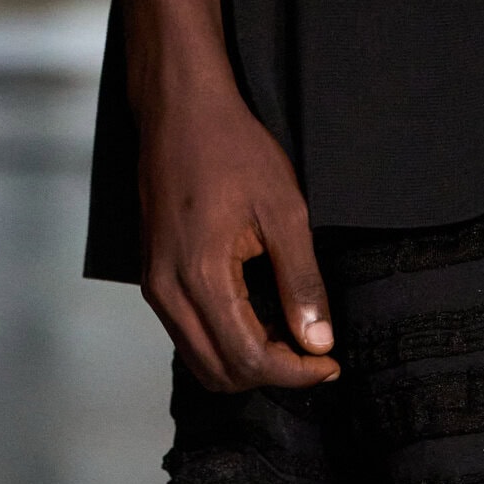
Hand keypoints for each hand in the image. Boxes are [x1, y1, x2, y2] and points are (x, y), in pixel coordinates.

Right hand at [135, 64, 339, 391]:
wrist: (178, 109)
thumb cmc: (231, 148)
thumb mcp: (284, 212)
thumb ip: (300, 282)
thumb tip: (318, 341)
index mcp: (201, 275)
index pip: (249, 358)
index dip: (296, 373)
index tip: (330, 361)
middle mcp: (168, 290)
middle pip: (221, 373)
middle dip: (273, 374)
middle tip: (314, 352)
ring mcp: (155, 286)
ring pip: (201, 361)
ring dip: (247, 364)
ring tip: (289, 339)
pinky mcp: (153, 278)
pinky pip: (188, 336)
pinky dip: (225, 345)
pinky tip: (259, 321)